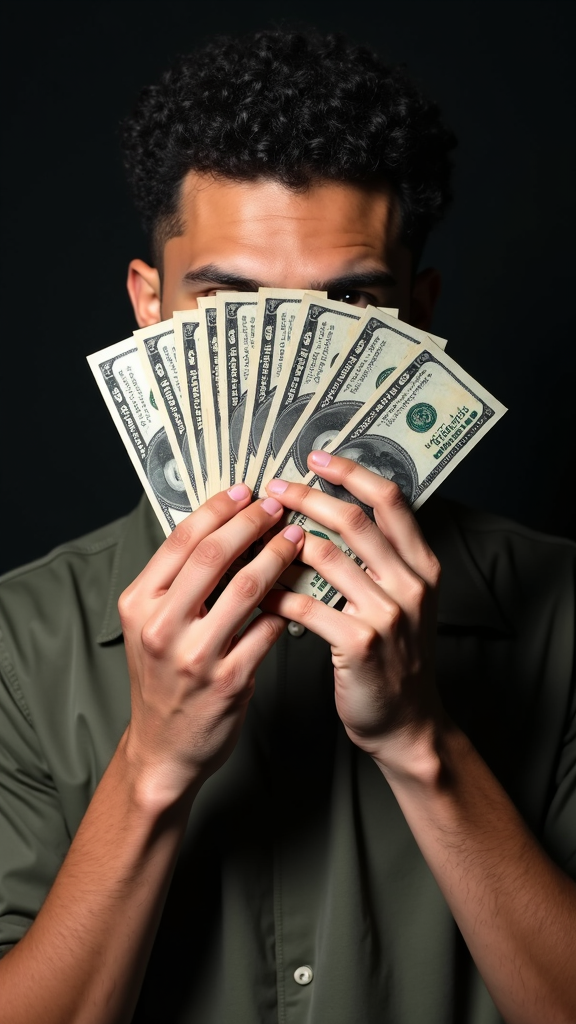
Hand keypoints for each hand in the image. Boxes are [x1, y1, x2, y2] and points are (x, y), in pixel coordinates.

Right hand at [117, 484, 303, 806]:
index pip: (181, 540)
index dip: (218, 509)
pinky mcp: (230, 681)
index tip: (246, 491)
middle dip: (252, 523)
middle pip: (213, 556)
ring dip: (277, 556)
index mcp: (138, 603)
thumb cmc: (163, 679)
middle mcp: (161, 626)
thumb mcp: (150, 624)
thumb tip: (224, 526)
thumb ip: (176, 581)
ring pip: (246, 588)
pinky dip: (287, 604)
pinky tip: (301, 589)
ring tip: (297, 539)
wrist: (164, 748)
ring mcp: (196, 656)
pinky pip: (268, 629)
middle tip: (279, 507)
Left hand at [262, 453, 442, 775]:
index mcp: (423, 565)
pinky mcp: (361, 644)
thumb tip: (329, 513)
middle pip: (354, 520)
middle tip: (272, 490)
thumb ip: (380, 560)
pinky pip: (306, 605)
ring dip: (282, 545)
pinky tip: (257, 590)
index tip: (316, 458)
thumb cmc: (395, 658)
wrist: (406, 722)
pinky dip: (276, 594)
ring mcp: (389, 614)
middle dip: (307, 497)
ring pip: (325, 558)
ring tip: (255, 539)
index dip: (351, 473)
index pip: (390, 500)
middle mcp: (411, 583)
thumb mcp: (403, 601)